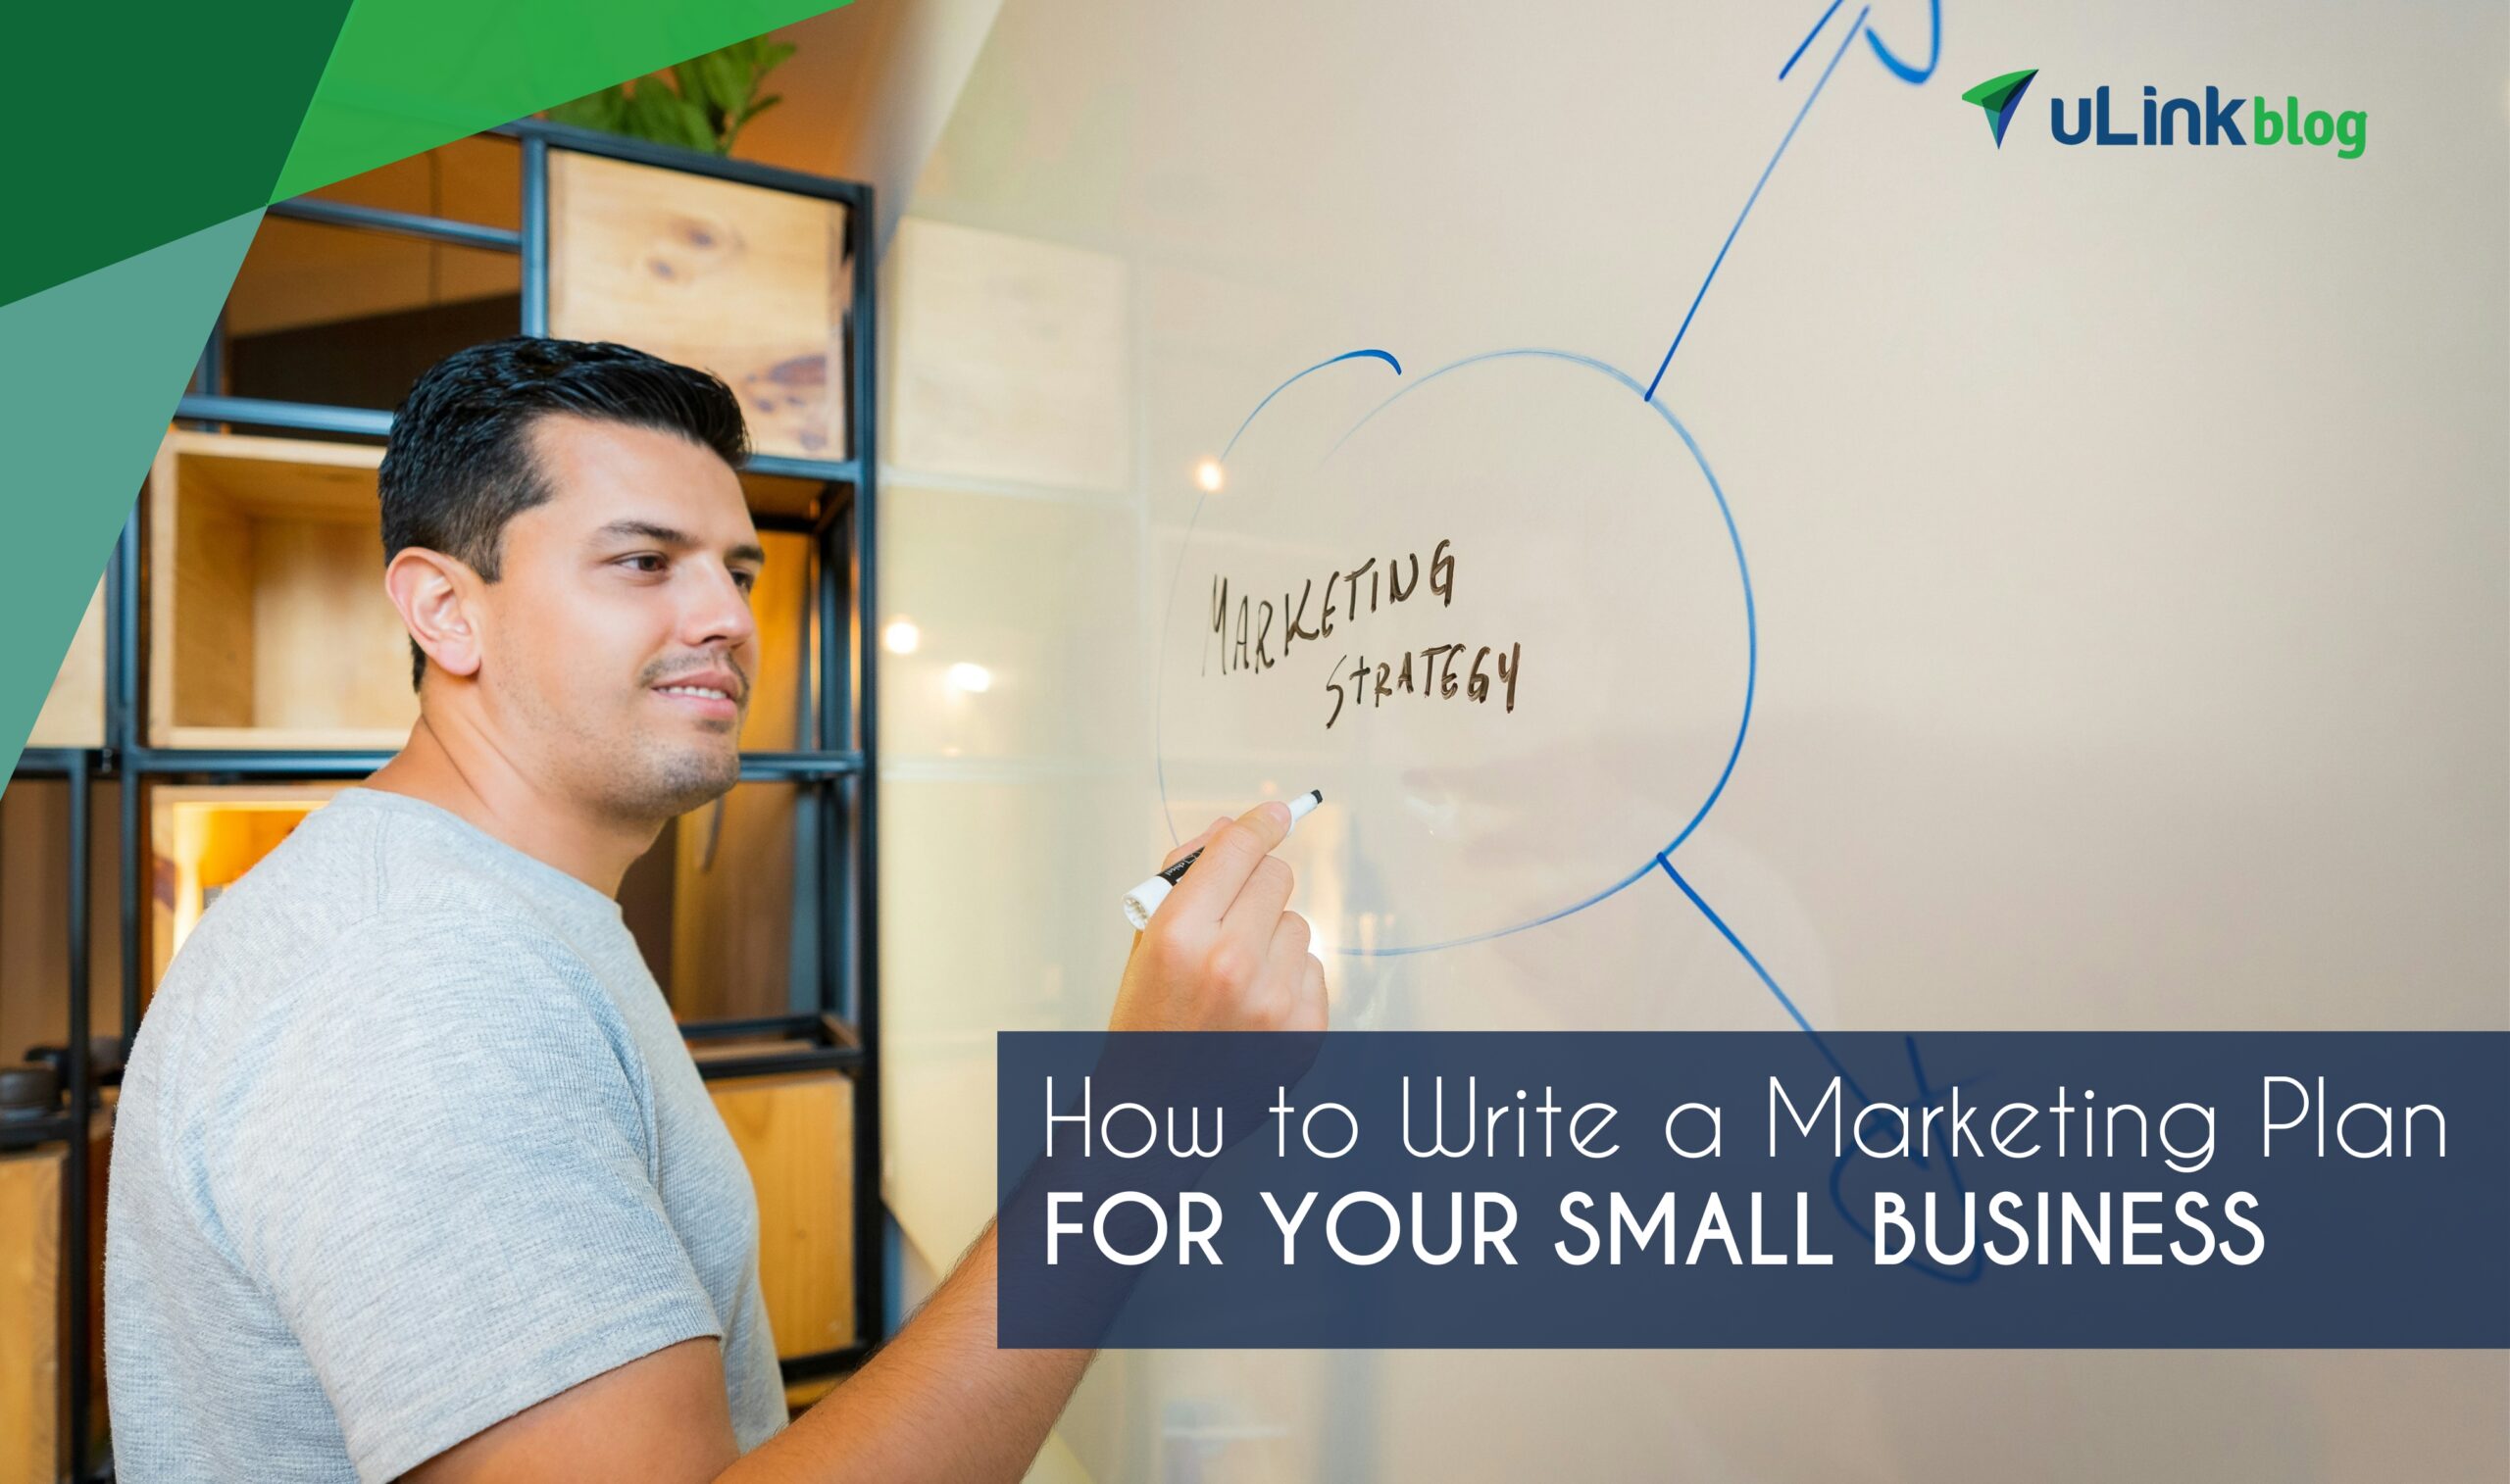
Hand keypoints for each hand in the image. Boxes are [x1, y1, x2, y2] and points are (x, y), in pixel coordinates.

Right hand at [1108, 802, 1328, 1032]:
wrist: (1159, 1111)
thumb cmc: (1147, 1024)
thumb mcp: (1145, 943)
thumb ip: (1184, 878)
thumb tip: (1234, 828)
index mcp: (1179, 935)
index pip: (1237, 850)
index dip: (1258, 824)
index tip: (1275, 813)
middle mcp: (1230, 963)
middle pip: (1277, 878)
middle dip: (1257, 885)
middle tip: (1235, 913)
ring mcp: (1274, 999)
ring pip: (1298, 924)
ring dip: (1273, 936)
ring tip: (1238, 973)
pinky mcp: (1305, 1029)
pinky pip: (1313, 967)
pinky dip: (1289, 976)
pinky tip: (1257, 1002)